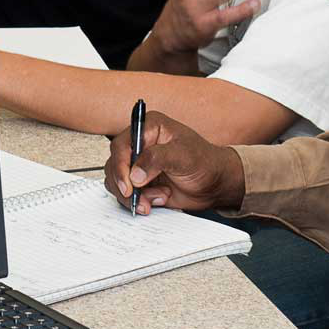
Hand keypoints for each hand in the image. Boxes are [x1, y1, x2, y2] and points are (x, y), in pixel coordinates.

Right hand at [103, 111, 245, 213]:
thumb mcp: (183, 156)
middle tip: (140, 197)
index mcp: (149, 128)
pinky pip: (125, 193)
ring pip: (116, 181)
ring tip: (160, 196)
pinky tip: (160, 198)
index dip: (121, 165)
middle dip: (126, 185)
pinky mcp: (139, 182)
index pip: (122, 144)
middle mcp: (140, 144)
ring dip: (134, 195)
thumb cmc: (204, 162)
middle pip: (115, 164)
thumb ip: (157, 159)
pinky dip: (139, 201)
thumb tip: (135, 174)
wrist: (214, 184)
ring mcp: (138, 164)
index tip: (129, 184)